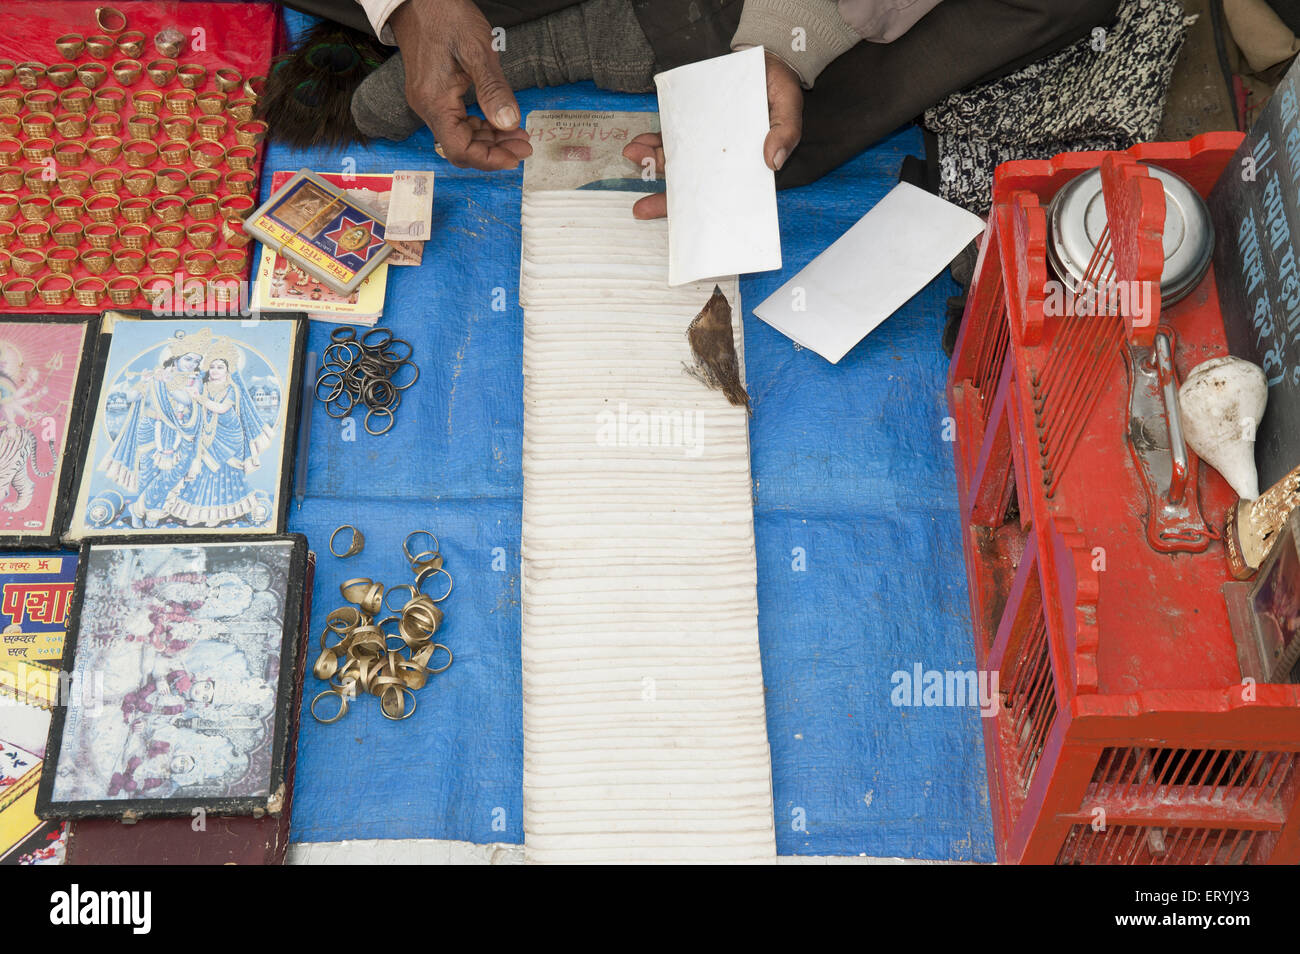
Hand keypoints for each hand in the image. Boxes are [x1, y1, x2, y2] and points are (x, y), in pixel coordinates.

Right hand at [389, 0, 531, 170]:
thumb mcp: (477, 50)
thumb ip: (493, 90)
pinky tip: (498, 120)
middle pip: (461, 147)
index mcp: (434, 101)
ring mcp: (428, 100)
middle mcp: (427, 106)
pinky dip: (479, 125)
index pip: (460, 150)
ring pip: (460, 136)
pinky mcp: (432, 93)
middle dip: (495, 150)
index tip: (516, 156)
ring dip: (489, 139)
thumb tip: (508, 123)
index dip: (489, 160)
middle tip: (524, 144)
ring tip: (517, 133)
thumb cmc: (445, 15)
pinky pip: (456, 121)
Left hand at [621, 50, 802, 218]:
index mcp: (744, 168)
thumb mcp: (790, 109)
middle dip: (665, 197)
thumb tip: (772, 162)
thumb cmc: (782, 91)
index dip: (700, 211)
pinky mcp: (695, 124)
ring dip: (652, 162)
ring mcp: (705, 143)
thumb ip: (785, 132)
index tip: (680, 222)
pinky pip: (672, 137)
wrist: (769, 62)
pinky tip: (640, 142)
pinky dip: (654, 141)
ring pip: (677, 161)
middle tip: (641, 208)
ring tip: (633, 159)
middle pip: (692, 185)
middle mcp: (721, 162)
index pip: (721, 196)